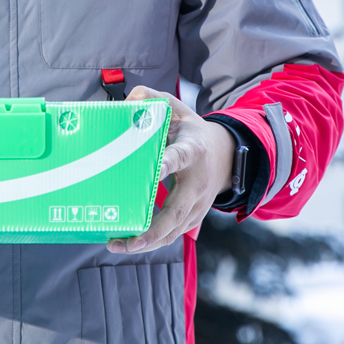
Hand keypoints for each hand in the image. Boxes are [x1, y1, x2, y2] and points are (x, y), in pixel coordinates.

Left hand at [107, 85, 234, 254]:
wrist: (225, 156)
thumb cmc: (191, 132)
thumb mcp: (176, 108)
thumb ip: (152, 98)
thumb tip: (129, 101)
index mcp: (192, 151)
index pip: (179, 158)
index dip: (166, 164)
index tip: (152, 170)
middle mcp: (196, 183)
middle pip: (176, 212)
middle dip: (152, 230)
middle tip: (129, 240)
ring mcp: (197, 205)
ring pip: (174, 231)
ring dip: (147, 242)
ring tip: (118, 245)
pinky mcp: (193, 218)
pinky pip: (172, 234)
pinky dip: (151, 243)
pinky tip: (126, 243)